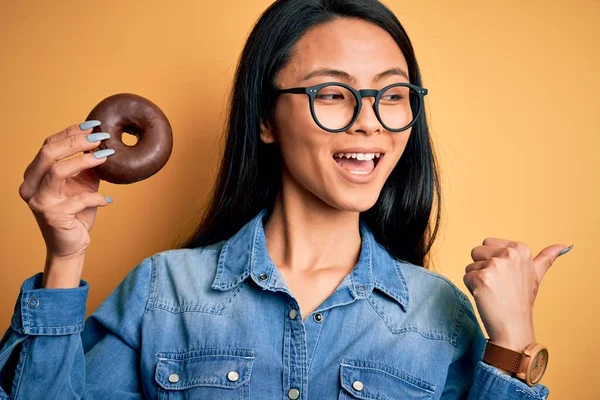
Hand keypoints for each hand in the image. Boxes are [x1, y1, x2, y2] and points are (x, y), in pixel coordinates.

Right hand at [18, 121, 114, 259]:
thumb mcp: (84, 184)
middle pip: (48, 153)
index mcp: (35, 174)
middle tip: (100, 137)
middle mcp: (30, 185)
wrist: (71, 244)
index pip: (48, 145)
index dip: (70, 133)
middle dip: (75, 142)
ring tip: (105, 157)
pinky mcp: (51, 216)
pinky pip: (77, 200)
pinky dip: (95, 198)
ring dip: (84, 161)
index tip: (94, 125)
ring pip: (57, 171)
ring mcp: (38, 201)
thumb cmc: (76, 213)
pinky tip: (107, 200)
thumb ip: (88, 166)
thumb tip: (102, 144)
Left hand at [463, 238, 571, 351]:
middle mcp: (509, 253)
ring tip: (493, 291)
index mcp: (521, 249)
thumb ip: (546, 258)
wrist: (514, 326)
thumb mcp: (536, 275)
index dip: (492, 260)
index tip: (505, 276)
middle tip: (498, 284)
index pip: (487, 243)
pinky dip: (472, 288)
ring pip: (470, 265)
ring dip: (477, 279)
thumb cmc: (521, 301)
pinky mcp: (482, 278)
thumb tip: (564, 245)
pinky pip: (466, 277)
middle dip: (482, 267)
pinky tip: (487, 297)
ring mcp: (495, 265)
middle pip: (476, 251)